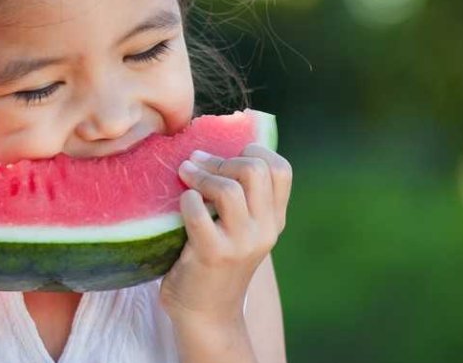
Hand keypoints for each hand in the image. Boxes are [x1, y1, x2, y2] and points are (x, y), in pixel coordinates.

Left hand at [160, 144, 291, 326]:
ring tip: (185, 174)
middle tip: (199, 163)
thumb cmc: (216, 262)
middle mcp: (265, 230)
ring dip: (201, 175)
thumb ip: (242, 198)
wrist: (206, 315)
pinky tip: (181, 202)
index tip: (229, 154)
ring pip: (228, 188)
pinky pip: (198, 211)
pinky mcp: (213, 255)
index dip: (255, 150)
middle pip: (255, 170)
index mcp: (275, 219)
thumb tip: (214, 148)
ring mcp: (241, 244)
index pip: (281, 169)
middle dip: (222, 159)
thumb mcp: (242, 230)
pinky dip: (186, 199)